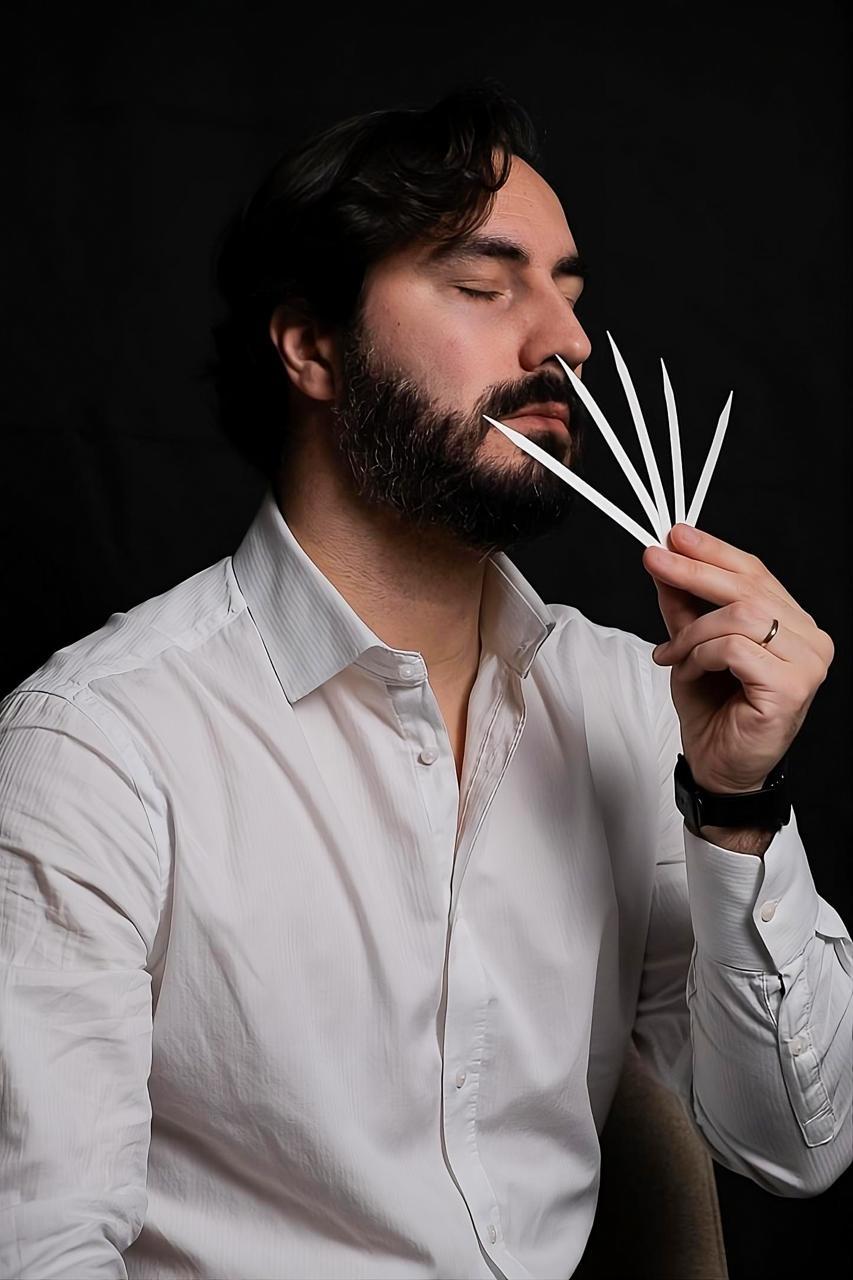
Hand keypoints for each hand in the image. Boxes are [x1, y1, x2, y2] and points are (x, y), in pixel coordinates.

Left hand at [642, 524, 833, 793]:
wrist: (718, 768)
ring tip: (671, 654)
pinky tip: (688, 672)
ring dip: (693, 632)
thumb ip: (683, 605)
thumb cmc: (713, 711)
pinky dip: (701, 656)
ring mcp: (807, 663)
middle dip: (694, 570)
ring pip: (741, 615)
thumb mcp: (690, 646)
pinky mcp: (792, 687)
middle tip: (656, 559)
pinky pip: (735, 649)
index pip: (755, 572)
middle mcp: (809, 639)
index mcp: (792, 623)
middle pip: (748, 587)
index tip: (673, 536)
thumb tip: (666, 559)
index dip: (714, 550)